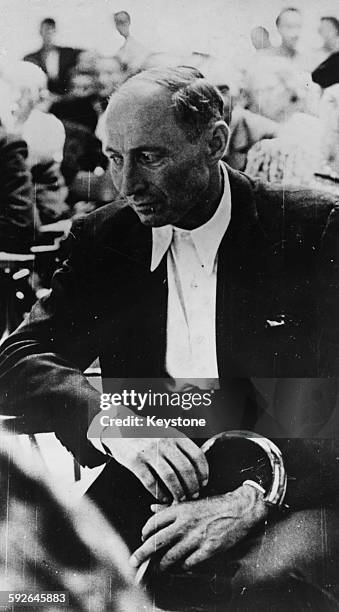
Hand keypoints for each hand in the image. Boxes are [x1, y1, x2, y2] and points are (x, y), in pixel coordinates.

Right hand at [103, 430, 208, 503]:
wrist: (119, 427)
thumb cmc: (146, 433)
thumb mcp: (166, 433)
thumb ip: (179, 446)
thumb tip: (198, 468)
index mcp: (174, 435)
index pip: (196, 455)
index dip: (203, 472)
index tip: (204, 482)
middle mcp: (164, 442)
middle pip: (185, 468)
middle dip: (192, 486)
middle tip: (194, 495)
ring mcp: (149, 451)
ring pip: (170, 477)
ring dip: (178, 492)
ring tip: (180, 499)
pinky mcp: (135, 461)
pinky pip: (151, 482)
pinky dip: (159, 494)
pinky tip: (163, 498)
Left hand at [130, 484, 267, 570]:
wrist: (240, 509)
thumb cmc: (214, 505)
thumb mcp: (191, 501)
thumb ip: (170, 507)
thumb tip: (152, 508)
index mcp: (180, 510)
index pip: (154, 523)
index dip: (145, 532)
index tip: (143, 538)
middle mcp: (185, 524)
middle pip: (157, 542)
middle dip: (142, 554)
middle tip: (133, 562)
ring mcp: (196, 538)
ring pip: (171, 557)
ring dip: (161, 565)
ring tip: (157, 569)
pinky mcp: (208, 549)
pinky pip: (189, 563)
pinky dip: (182, 567)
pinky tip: (180, 567)